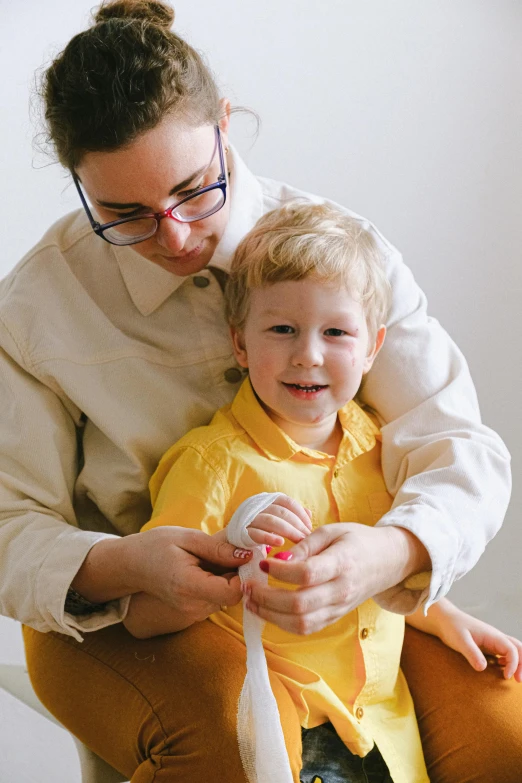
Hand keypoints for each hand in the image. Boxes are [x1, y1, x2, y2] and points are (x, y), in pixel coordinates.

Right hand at [123, 525, 250, 625]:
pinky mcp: (193, 613)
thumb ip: (218, 548)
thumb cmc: (156, 546)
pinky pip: (216, 599)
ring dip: (227, 579)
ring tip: (210, 560)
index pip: (232, 592)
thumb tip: (247, 555)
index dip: (243, 574)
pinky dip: (218, 584)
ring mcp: (192, 613)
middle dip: (236, 574)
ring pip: (226, 598)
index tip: (240, 555)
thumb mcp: (187, 538)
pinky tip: (205, 570)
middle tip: (226, 552)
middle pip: (232, 595)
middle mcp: (192, 605)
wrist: (130, 565)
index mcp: (189, 585)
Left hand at [244, 523, 424, 633]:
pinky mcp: (334, 618)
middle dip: (267, 598)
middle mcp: (341, 591)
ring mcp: (338, 608)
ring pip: (300, 624)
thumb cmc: (357, 540)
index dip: (279, 572)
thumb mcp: (332, 531)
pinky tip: (267, 610)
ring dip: (270, 616)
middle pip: (299, 605)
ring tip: (251, 601)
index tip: (262, 562)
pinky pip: (306, 629)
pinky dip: (282, 623)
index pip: (306, 574)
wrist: (387, 561)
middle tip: (248, 585)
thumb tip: (277, 560)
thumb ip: (304, 545)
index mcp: (342, 564)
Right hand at [247, 494, 312, 546]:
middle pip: (280, 511)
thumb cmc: (258, 530)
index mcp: (266, 501)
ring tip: (299, 541)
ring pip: (270, 521)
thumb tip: (309, 513)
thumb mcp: (275, 520)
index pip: (286, 501)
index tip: (309, 526)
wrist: (231, 542)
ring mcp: (248, 519)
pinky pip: (256, 534)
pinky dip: (269, 537)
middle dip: (297, 524)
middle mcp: (256, 506)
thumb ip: (290, 516)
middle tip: (307, 537)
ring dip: (288, 531)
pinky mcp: (241, 533)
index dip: (300, 512)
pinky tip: (280, 543)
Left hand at [436, 604, 521, 681]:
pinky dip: (509, 661)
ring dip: (518, 662)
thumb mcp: (460, 640)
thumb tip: (483, 668)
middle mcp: (496, 637)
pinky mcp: (487, 645)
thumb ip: (471, 653)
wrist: (444, 619)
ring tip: (514, 677)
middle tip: (518, 680)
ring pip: (514, 650)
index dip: (513, 664)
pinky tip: (501, 668)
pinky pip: (505, 652)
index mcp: (493, 635)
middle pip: (519, 649)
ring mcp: (493, 641)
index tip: (506, 677)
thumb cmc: (452, 627)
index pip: (512, 650)